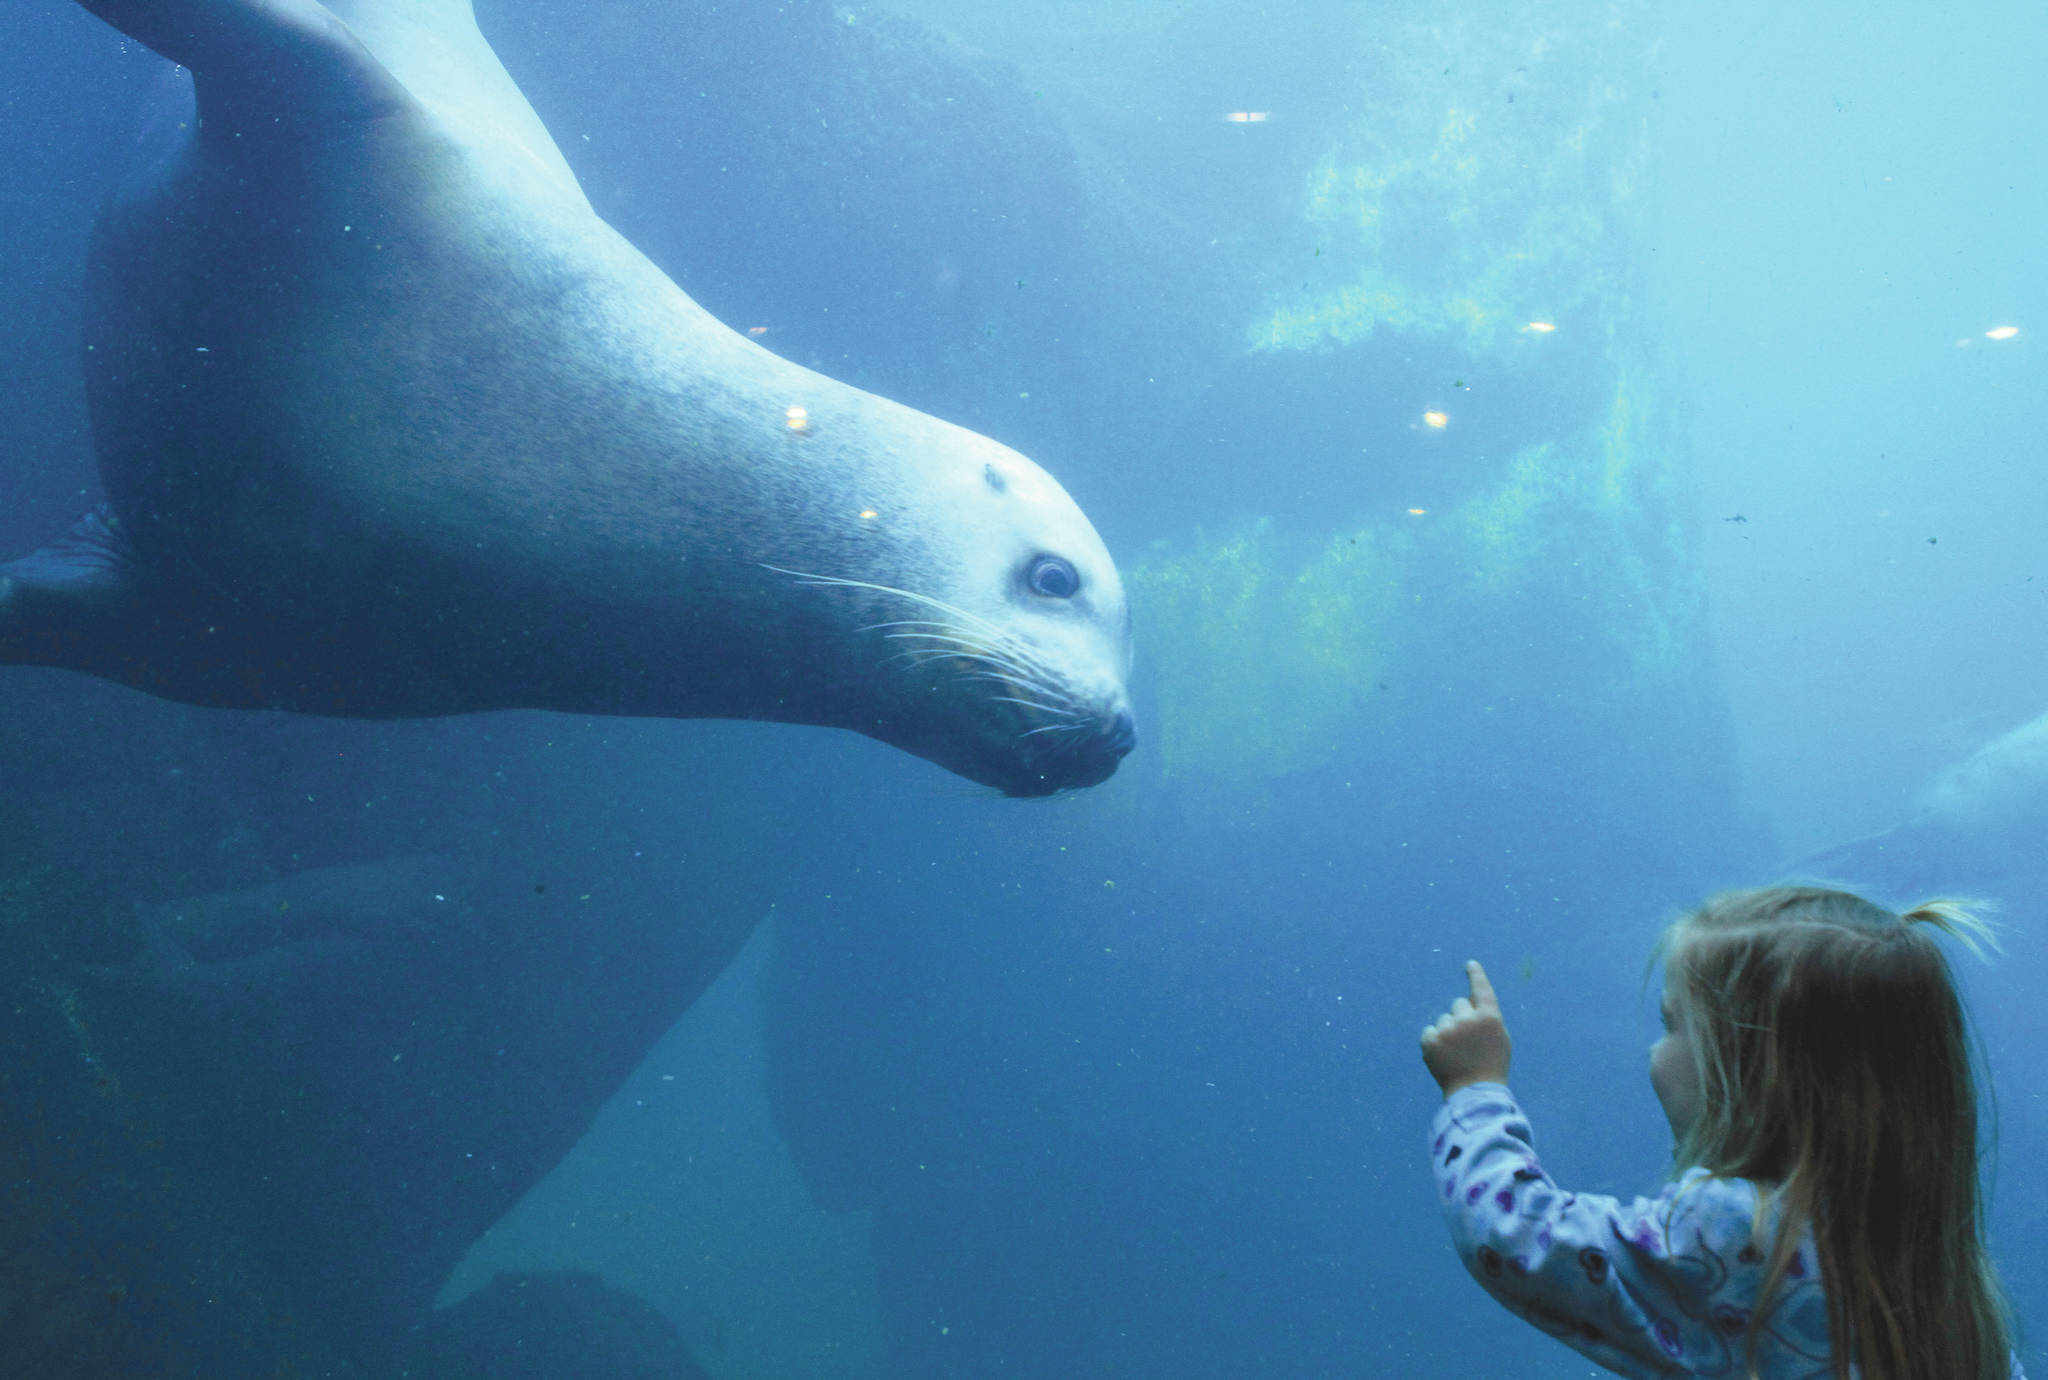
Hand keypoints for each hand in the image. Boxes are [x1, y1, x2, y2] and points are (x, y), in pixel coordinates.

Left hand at [1421, 960, 1511, 1096]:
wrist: (1475, 1093)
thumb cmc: (1490, 1065)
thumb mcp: (1498, 1038)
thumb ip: (1486, 1017)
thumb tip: (1466, 1001)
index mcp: (1490, 1017)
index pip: (1481, 989)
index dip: (1476, 975)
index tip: (1470, 965)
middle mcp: (1469, 1019)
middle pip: (1458, 1004)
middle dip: (1461, 1017)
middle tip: (1468, 1042)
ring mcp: (1448, 1029)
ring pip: (1444, 1019)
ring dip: (1448, 1032)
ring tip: (1458, 1054)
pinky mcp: (1431, 1040)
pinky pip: (1430, 1032)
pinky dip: (1434, 1042)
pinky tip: (1445, 1057)